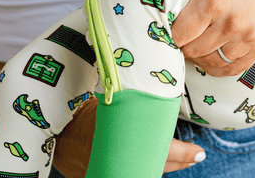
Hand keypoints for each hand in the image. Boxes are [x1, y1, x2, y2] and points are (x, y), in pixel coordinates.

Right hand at [53, 97, 204, 176]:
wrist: (57, 132)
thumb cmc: (84, 112)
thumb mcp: (111, 102)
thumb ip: (133, 101)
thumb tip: (154, 85)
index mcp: (127, 142)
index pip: (162, 152)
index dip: (183, 154)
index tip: (198, 153)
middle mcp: (123, 162)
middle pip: (159, 166)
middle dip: (180, 161)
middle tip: (195, 155)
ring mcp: (113, 172)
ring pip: (146, 171)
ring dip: (163, 164)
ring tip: (182, 158)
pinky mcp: (102, 175)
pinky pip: (130, 172)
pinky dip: (143, 167)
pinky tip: (151, 161)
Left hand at [131, 0, 254, 76]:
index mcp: (213, 0)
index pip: (178, 34)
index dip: (169, 32)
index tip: (168, 25)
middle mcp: (231, 23)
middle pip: (192, 51)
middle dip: (181, 44)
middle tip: (180, 33)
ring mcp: (248, 37)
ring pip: (210, 63)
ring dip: (198, 56)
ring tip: (195, 42)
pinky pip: (231, 69)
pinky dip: (217, 65)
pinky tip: (212, 52)